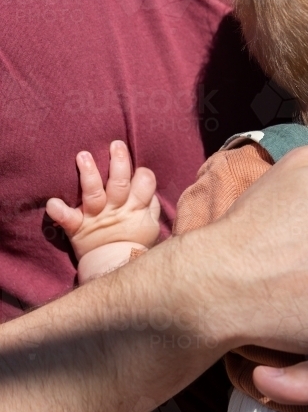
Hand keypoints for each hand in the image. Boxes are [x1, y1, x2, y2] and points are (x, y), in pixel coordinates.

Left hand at [45, 140, 160, 259]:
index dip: (143, 176)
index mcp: (135, 207)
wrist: (115, 267)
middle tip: (115, 144)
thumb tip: (151, 191)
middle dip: (118, 162)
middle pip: (119, 182)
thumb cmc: (134, 242)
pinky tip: (52, 203)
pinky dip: (59, 211)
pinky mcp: (78, 227)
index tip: (140, 171)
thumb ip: (151, 206)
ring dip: (89, 174)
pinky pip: (67, 218)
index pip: (145, 184)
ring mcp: (96, 217)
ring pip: (94, 193)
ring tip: (83, 156)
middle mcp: (116, 208)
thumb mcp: (151, 225)